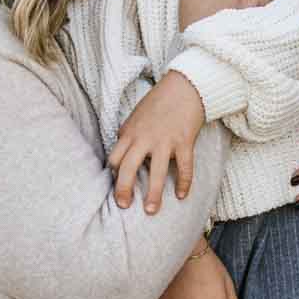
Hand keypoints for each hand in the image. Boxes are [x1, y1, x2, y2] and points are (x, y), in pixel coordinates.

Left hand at [109, 71, 206, 212]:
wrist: (184, 87)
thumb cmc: (159, 102)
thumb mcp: (136, 116)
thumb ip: (128, 135)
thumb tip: (122, 153)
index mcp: (130, 132)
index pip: (114, 158)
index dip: (113, 174)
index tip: (115, 186)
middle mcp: (144, 138)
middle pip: (129, 168)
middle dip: (124, 189)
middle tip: (123, 205)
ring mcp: (165, 141)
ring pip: (156, 172)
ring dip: (154, 194)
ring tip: (152, 211)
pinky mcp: (184, 141)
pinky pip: (184, 167)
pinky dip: (184, 183)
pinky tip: (182, 196)